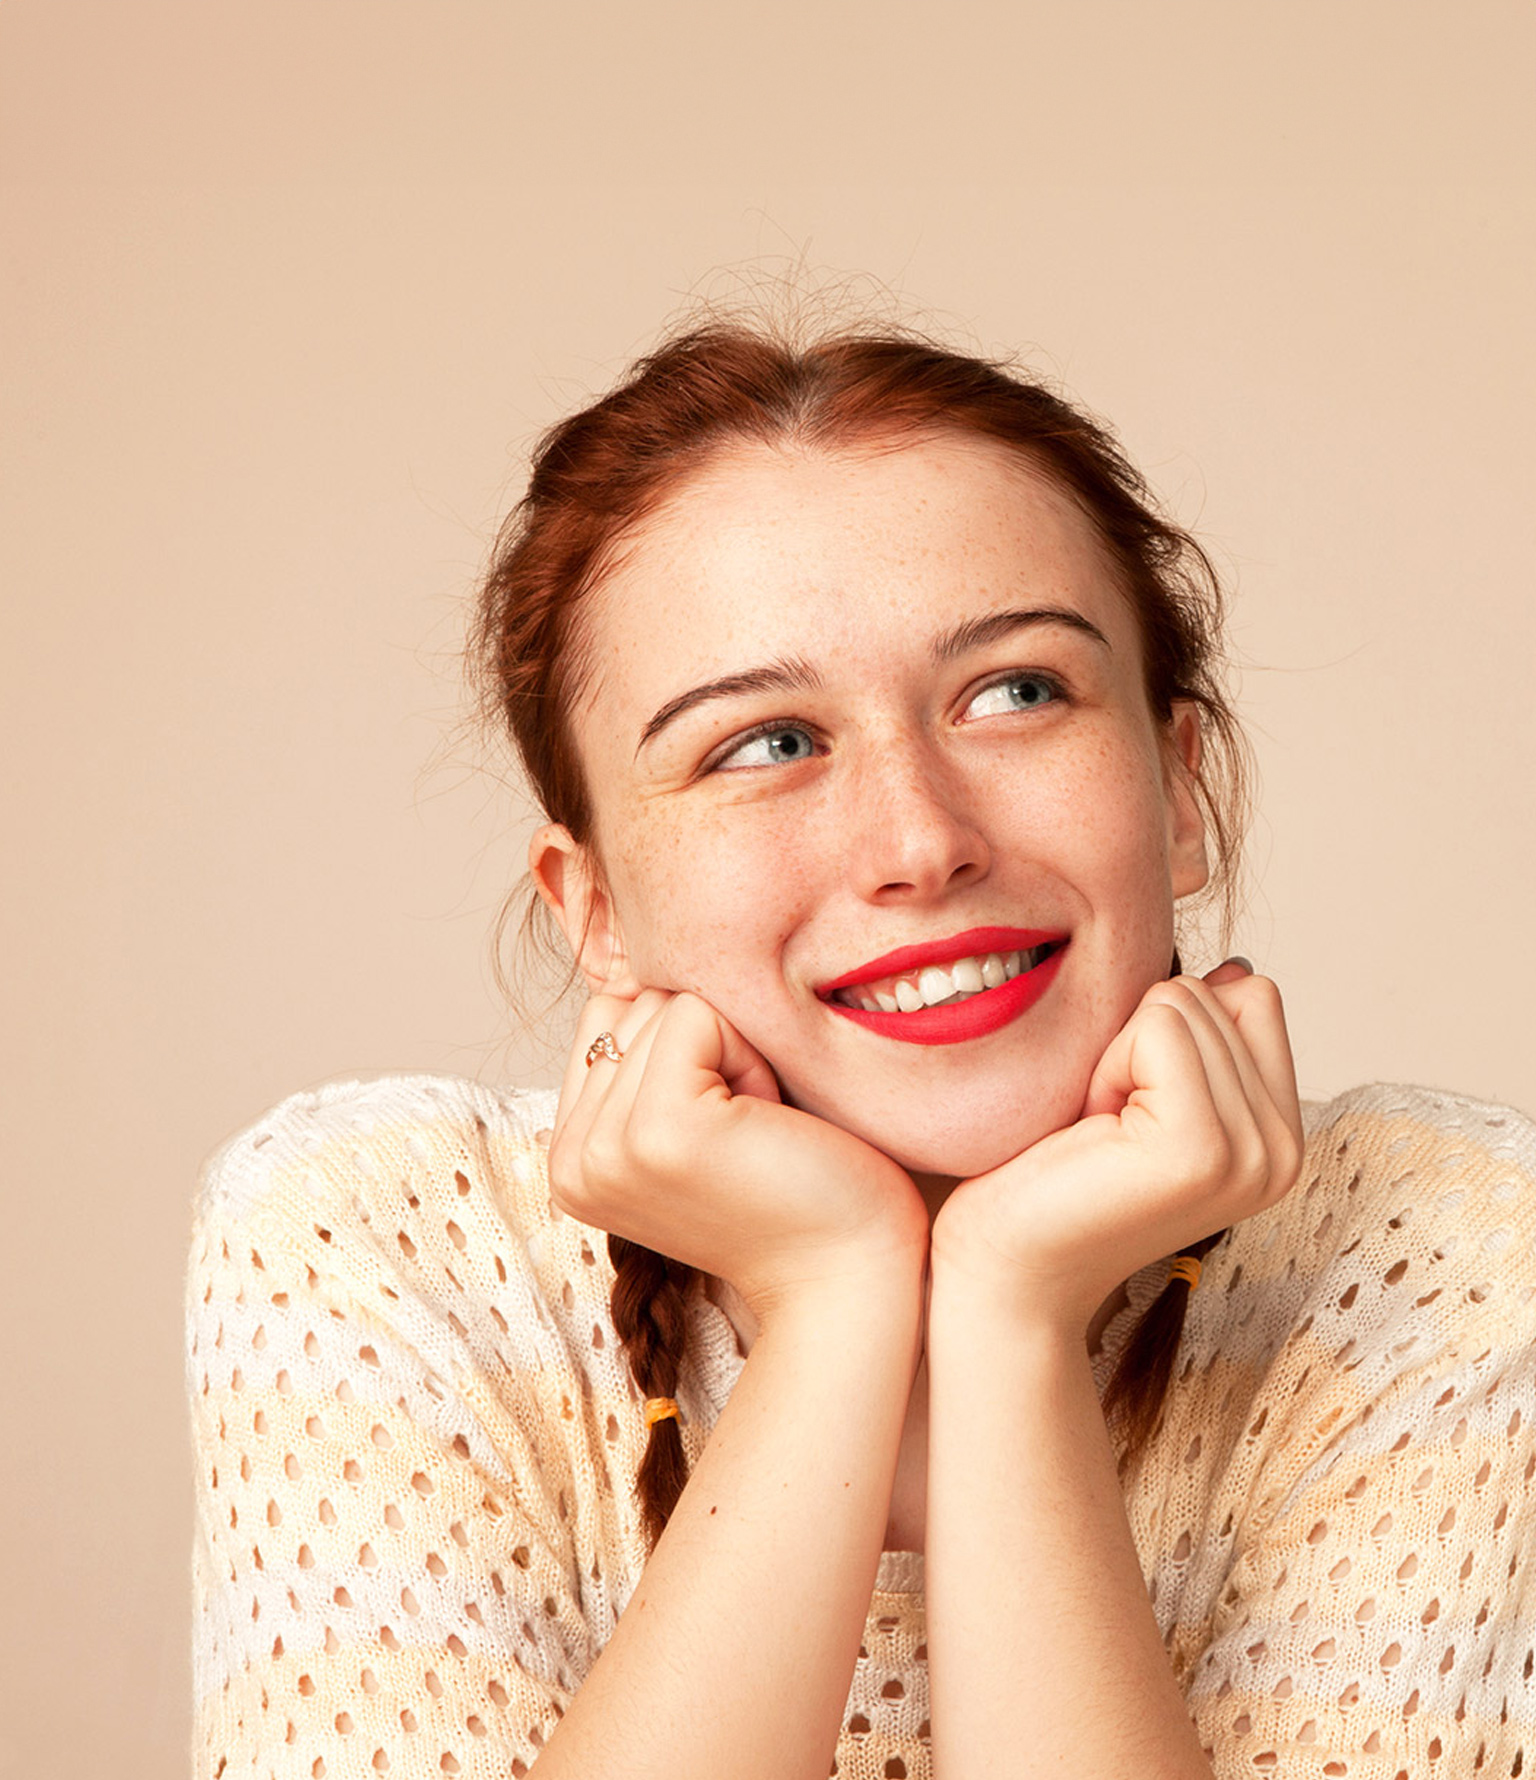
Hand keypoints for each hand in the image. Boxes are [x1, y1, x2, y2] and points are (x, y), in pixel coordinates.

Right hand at [549, 988, 928, 1323]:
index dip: (685, 1048)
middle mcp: (569, 1160)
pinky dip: (751, 1055)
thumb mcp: (698, 1111)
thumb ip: (647, 1052)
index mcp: (569, 1157)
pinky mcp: (657, 1131)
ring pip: (665, 1003)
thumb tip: (631, 950)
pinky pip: (698, 1013)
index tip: (727, 1127)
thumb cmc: (796, 1186)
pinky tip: (768, 1125)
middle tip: (748, 1134)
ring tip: (757, 1133)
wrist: (849, 1274)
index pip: (606, 1016)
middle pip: (631, 1002)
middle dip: (708, 1047)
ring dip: (734, 1052)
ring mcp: (605, 1150)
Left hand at [930, 963, 1303, 1335]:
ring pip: (1184, 1002)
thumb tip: (1237, 969)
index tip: (1132, 1101)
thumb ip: (1202, 1034)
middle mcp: (1284, 1150)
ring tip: (1101, 1132)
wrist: (1006, 1263)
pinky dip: (1108, 1063)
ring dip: (1119, 1054)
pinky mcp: (1202, 1148)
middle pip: (1217, 993)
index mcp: (1281, 1135)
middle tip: (1107, 1125)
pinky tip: (1092, 1130)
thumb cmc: (1055, 1169)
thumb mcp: (1145, 1087)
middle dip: (1139, 1041)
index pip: (1254, 996)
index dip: (1169, 1027)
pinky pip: (1159, 1026)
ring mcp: (1252, 1154)